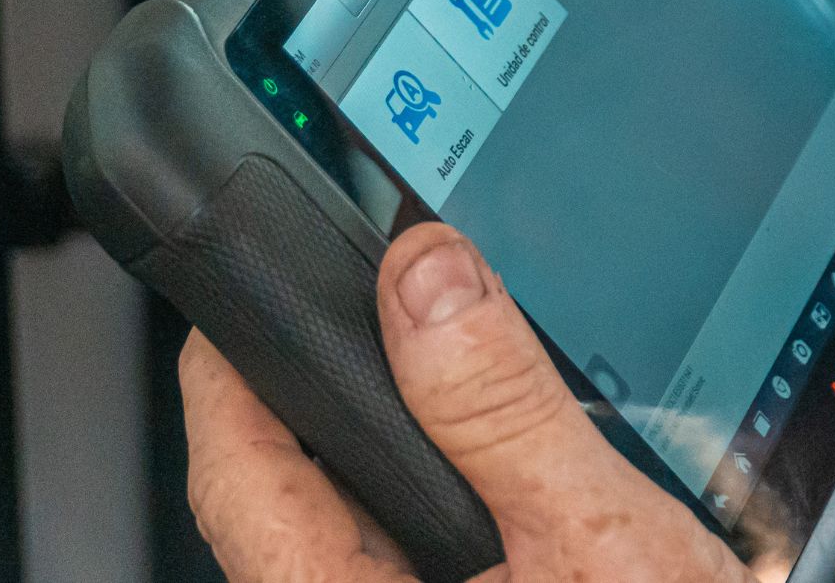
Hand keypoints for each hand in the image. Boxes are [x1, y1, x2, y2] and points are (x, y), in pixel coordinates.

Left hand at [181, 222, 751, 582]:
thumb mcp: (600, 540)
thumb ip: (502, 408)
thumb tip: (426, 281)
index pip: (236, 475)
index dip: (233, 365)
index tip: (253, 284)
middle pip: (290, 504)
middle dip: (335, 401)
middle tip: (385, 308)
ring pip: (353, 541)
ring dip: (402, 461)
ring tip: (462, 387)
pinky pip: (411, 572)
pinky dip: (447, 516)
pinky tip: (508, 489)